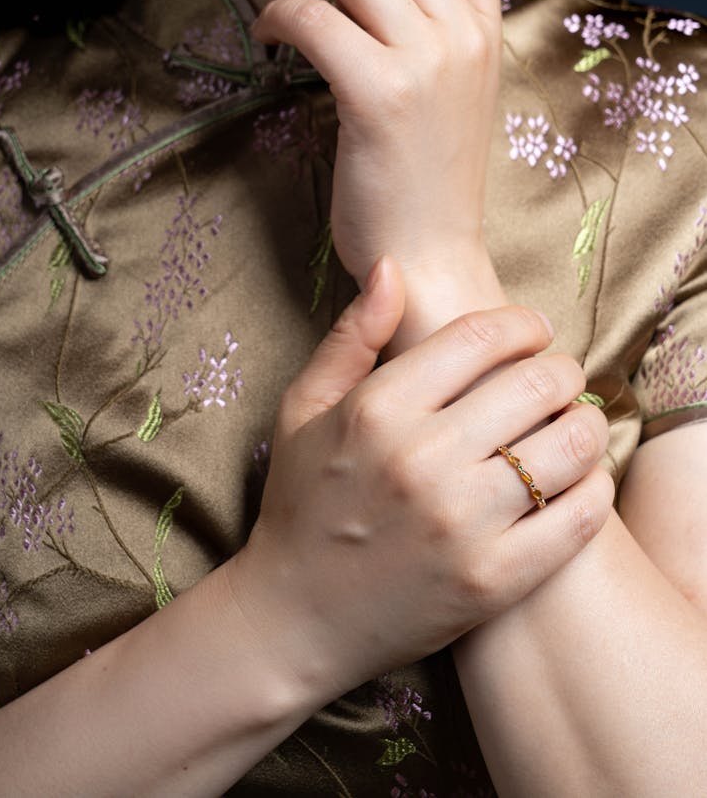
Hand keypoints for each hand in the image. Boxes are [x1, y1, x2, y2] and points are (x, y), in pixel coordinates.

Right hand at [226, 259, 613, 706]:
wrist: (293, 616)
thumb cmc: (300, 502)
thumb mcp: (303, 408)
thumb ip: (351, 336)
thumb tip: (393, 269)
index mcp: (377, 410)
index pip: (481, 337)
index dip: (522, 324)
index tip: (533, 331)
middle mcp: (420, 461)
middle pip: (534, 384)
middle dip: (560, 369)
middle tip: (559, 377)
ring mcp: (459, 524)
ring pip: (566, 446)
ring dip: (586, 424)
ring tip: (575, 423)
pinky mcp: (489, 580)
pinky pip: (574, 518)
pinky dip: (592, 488)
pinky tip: (581, 479)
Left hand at [252, 0, 503, 328]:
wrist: (428, 259)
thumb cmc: (425, 183)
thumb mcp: (448, 93)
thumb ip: (426, 31)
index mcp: (483, 30)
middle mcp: (462, 35)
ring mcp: (424, 62)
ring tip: (277, 3)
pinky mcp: (377, 94)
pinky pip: (310, 18)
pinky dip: (276, 15)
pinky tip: (267, 36)